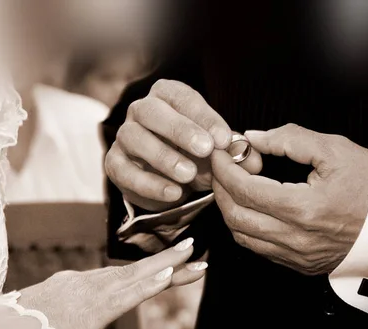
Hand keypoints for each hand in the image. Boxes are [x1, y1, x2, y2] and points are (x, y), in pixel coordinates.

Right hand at [19, 238, 203, 328]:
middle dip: (167, 260)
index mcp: (79, 284)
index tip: (173, 265)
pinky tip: (168, 276)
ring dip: (167, 266)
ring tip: (193, 257)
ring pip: (136, 277)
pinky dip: (148, 285)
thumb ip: (68, 317)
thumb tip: (75, 326)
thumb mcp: (49, 318)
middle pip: (135, 271)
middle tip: (194, 248)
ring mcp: (90, 294)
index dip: (150, 269)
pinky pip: (126, 297)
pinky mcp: (92, 311)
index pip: (123, 275)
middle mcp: (87, 283)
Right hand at [105, 79, 261, 211]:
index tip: (223, 139)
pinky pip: (124, 171)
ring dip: (163, 157)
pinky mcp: (115, 164)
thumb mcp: (218, 152)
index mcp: (168, 96)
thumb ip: (235, 153)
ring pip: (134, 138)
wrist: (172, 182)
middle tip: (205, 150)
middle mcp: (141, 110)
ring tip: (189, 175)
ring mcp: (125, 136)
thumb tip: (252, 160)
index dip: (203, 116)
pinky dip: (148, 183)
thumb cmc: (196, 155)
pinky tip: (173, 193)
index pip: (182, 98)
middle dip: (179, 130)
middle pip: (151, 111)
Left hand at [211, 124, 367, 274]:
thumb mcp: (334, 150)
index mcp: (304, 208)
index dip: (225, 169)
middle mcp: (296, 237)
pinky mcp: (298, 263)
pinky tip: (250, 206)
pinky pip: (257, 247)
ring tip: (233, 184)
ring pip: (242, 235)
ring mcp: (296, 255)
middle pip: (235, 216)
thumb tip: (253, 138)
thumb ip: (289, 139)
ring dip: (229, 208)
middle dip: (220, 187)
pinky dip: (244, 225)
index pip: (245, 190)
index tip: (221, 152)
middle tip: (222, 166)